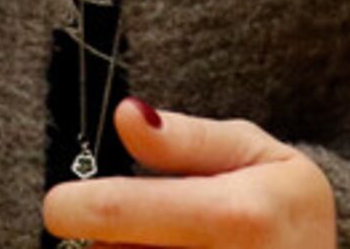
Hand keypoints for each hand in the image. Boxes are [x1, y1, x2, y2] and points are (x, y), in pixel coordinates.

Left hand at [43, 100, 334, 247]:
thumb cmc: (285, 207)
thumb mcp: (253, 152)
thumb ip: (184, 138)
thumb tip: (125, 114)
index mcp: (235, 216)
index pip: (112, 212)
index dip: (71, 205)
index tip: (65, 204)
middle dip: (112, 237)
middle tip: (150, 227)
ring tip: (174, 247)